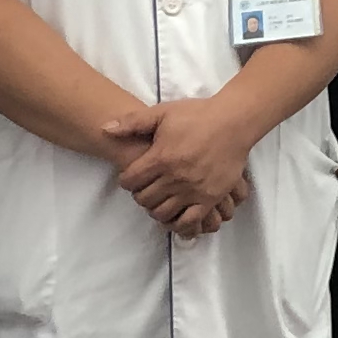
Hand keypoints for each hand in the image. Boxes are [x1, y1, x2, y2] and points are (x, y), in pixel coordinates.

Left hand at [103, 88, 260, 238]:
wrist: (233, 122)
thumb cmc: (197, 115)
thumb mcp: (162, 112)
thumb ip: (132, 122)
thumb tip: (104, 129)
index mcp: (161, 157)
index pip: (130, 180)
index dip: (126, 180)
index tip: (130, 176)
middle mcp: (175, 177)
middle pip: (144, 199)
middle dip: (139, 195)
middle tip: (143, 189)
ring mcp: (193, 190)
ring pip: (163, 213)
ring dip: (156, 209)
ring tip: (158, 200)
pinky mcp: (210, 198)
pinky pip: (190, 221)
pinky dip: (179, 224)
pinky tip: (176, 216)